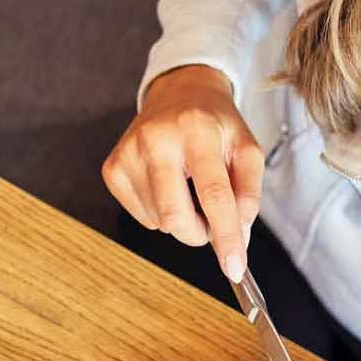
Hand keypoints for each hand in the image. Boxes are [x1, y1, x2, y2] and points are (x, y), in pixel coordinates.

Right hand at [103, 65, 264, 279]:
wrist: (178, 93)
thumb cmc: (215, 125)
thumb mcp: (246, 148)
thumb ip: (248, 194)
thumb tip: (238, 236)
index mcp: (197, 129)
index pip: (214, 194)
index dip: (225, 235)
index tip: (234, 267)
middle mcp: (156, 138)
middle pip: (176, 217)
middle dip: (199, 233)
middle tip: (211, 222)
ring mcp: (128, 153)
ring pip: (159, 221)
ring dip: (182, 219)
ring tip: (188, 189)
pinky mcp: (112, 168)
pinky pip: (142, 217)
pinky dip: (160, 213)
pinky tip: (166, 185)